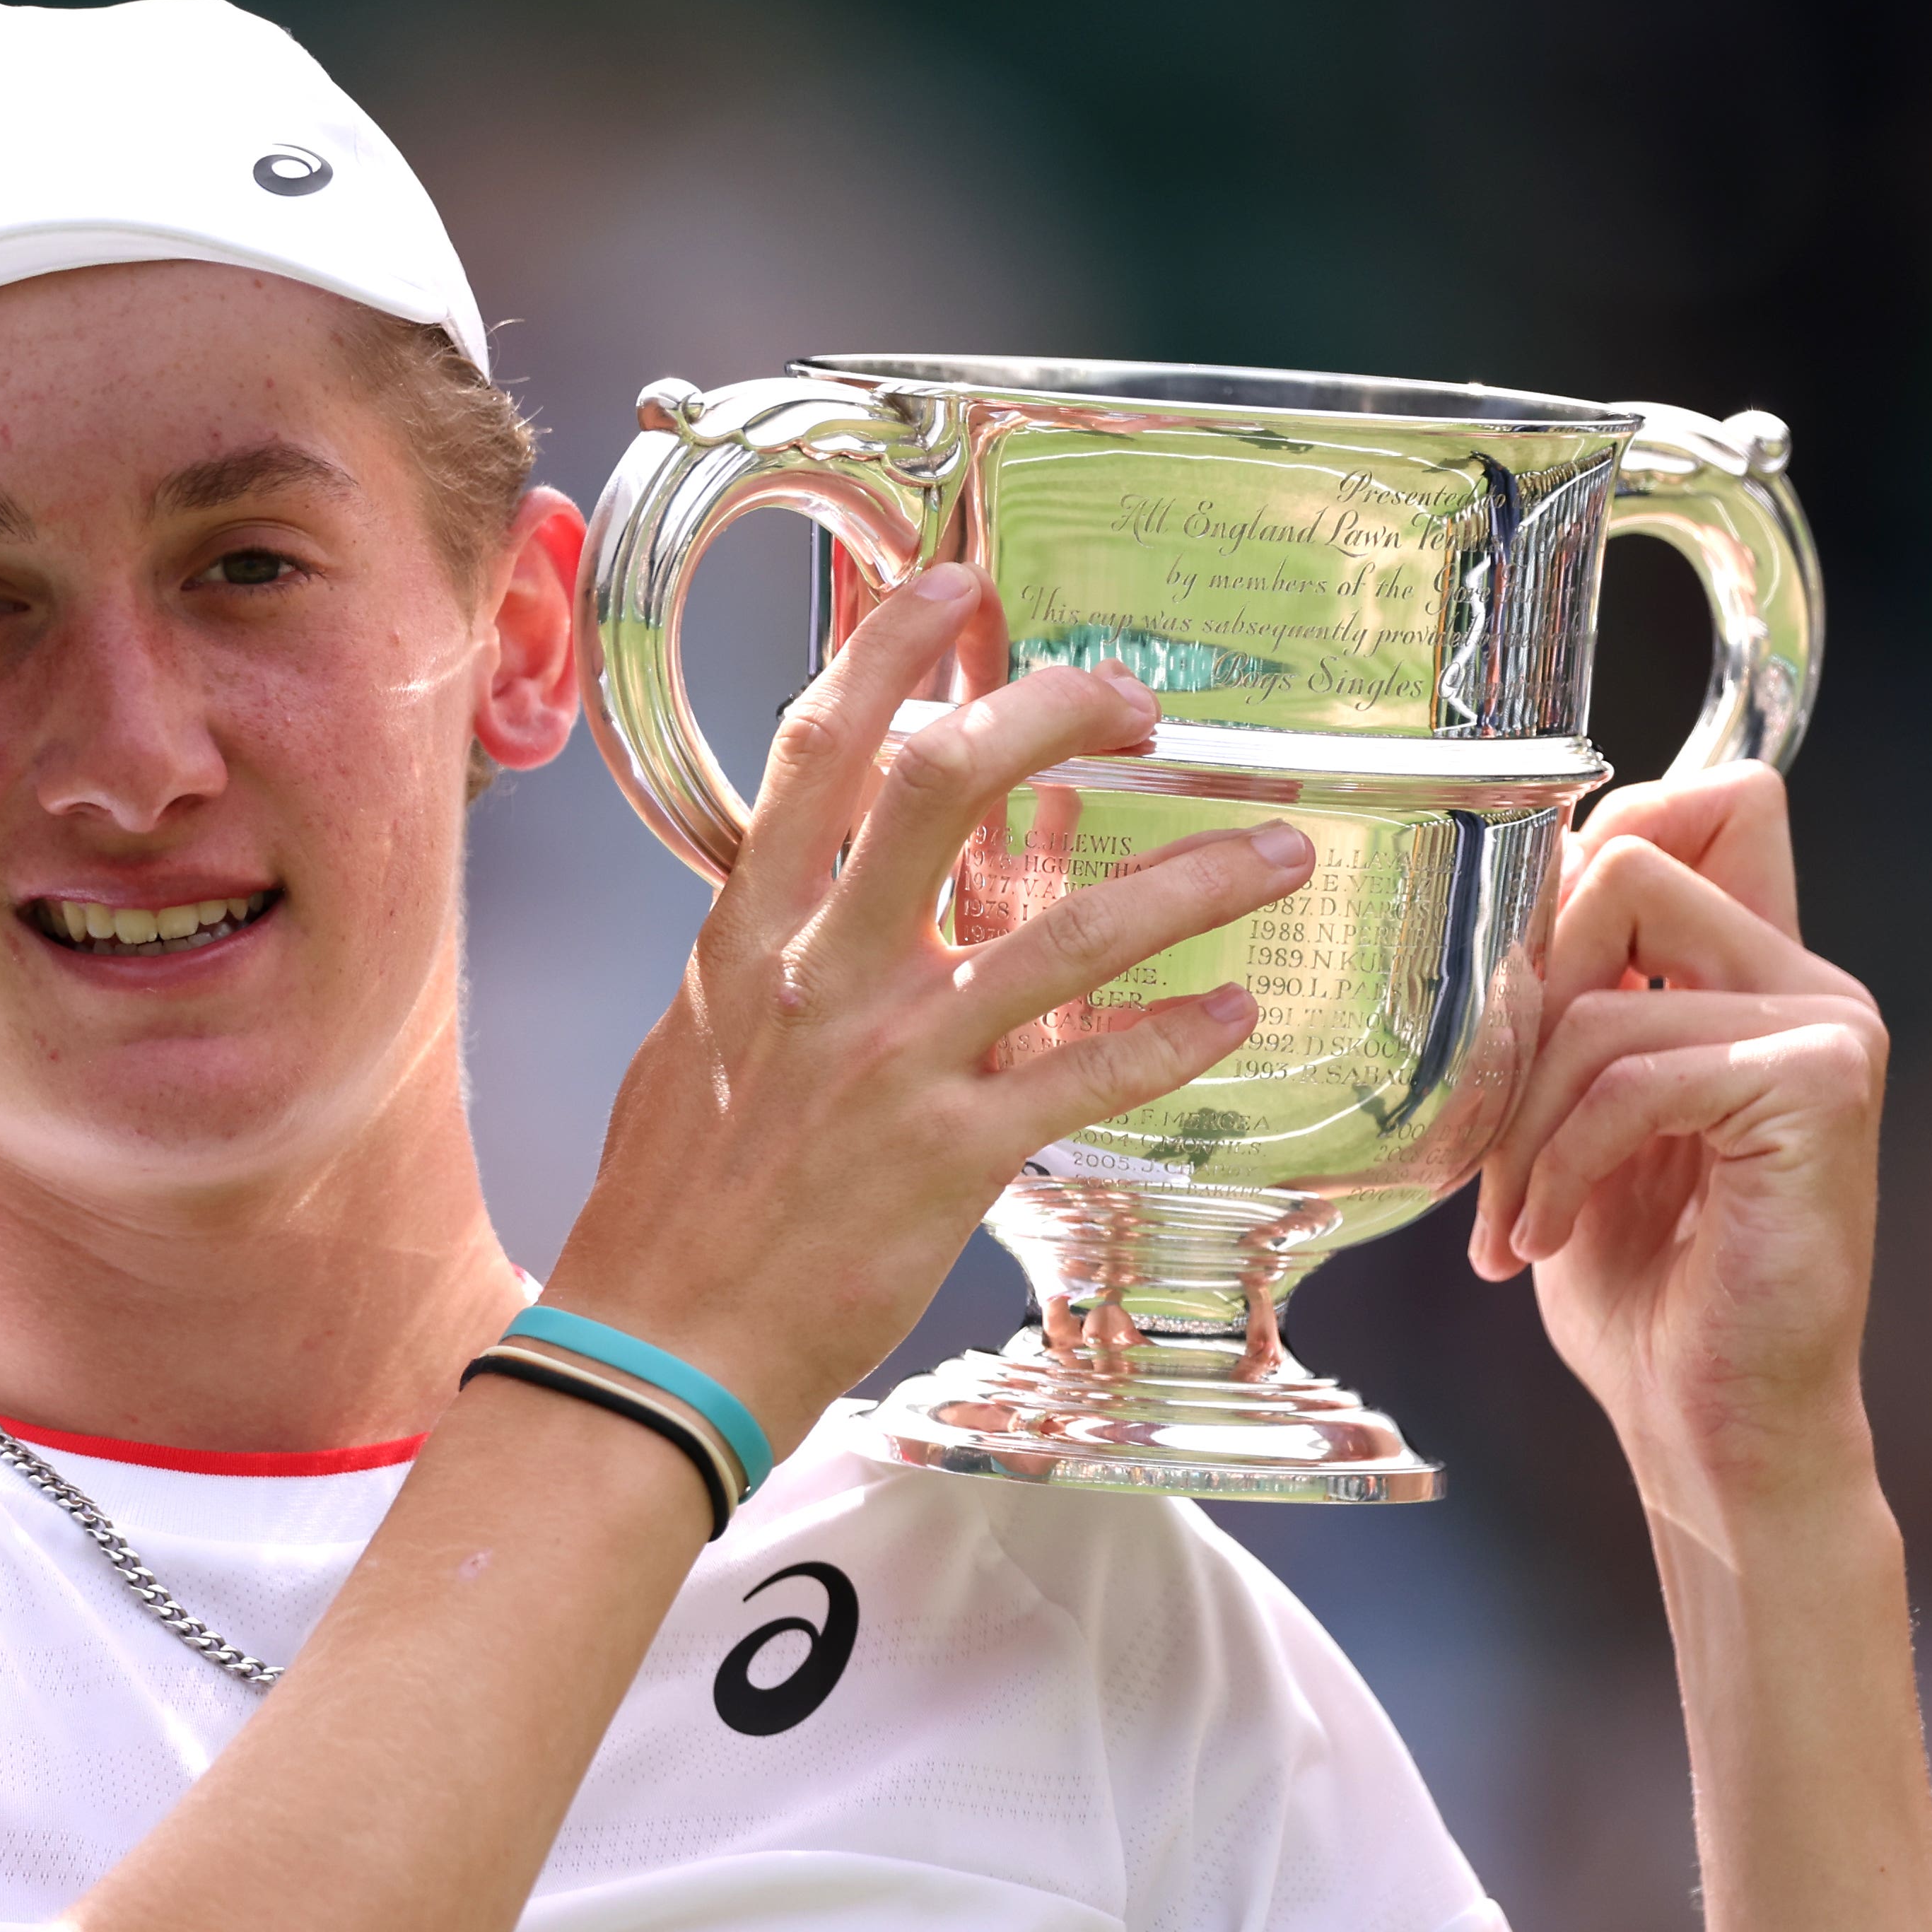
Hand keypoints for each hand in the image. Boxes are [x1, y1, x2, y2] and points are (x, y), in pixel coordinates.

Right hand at [549, 566, 1316, 1447]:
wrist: (657, 1346)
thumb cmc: (666, 1211)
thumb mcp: (688, 1047)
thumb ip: (758, 966)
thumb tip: (803, 908)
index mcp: (748, 939)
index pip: (816, 750)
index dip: (888, 646)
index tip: (954, 585)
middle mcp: (822, 978)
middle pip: (946, 782)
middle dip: (1052, 713)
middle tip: (1132, 703)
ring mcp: (893, 1063)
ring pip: (1067, 931)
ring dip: (1191, 881)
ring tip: (1274, 854)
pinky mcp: (953, 1156)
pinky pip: (1094, 1074)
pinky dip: (1176, 1038)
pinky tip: (1228, 1013)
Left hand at [1467, 762, 1887, 1518]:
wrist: (1713, 1422)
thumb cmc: (1642, 1283)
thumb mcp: (1575, 1117)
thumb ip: (1572, 1005)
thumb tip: (1504, 897)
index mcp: (1757, 970)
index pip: (1705, 800)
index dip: (1588, 850)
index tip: (1520, 985)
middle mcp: (1808, 979)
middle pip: (1628, 858)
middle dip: (1520, 994)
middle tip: (1493, 1124)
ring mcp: (1826, 1026)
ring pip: (1600, 994)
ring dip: (1518, 1119)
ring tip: (1516, 1218)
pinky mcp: (1817, 1088)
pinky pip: (1630, 1075)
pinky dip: (1561, 1163)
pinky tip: (1551, 1240)